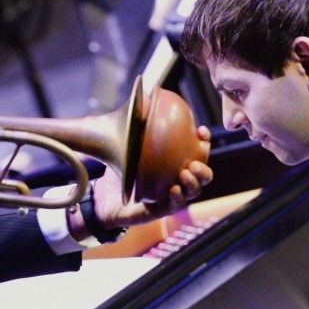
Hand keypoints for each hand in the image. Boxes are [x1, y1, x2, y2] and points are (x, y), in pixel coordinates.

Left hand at [89, 126, 212, 229]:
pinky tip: (174, 190)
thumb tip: (139, 97)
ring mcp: (172, 197)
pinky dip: (176, 198)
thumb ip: (134, 125)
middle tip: (195, 162)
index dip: (204, 142)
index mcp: (175, 164)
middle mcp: (178, 180)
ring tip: (185, 174)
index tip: (201, 131)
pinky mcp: (161, 210)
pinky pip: (174, 205)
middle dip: (204, 168)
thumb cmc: (120, 173)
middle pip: (203, 175)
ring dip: (193, 183)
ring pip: (193, 192)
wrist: (104, 198)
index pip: (197, 152)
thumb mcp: (126, 147)